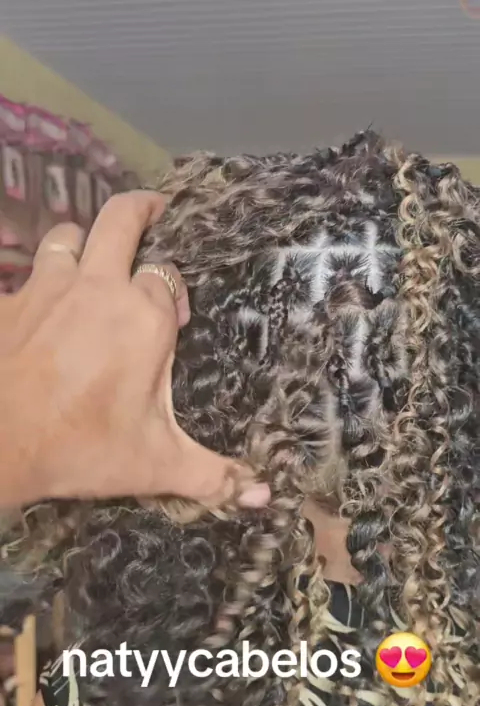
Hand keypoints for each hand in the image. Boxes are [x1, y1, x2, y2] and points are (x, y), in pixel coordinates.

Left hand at [0, 190, 269, 509]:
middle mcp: (98, 288)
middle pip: (120, 221)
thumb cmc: (82, 448)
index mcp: (143, 318)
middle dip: (141, 209)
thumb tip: (263, 496)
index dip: (173, 295)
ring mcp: (47, 288)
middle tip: (154, 208)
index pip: (167, 280)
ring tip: (90, 257)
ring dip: (82, 241)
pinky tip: (39, 303)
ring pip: (67, 236)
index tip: (175, 320)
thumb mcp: (155, 465)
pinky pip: (24, 273)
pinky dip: (37, 279)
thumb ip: (213, 475)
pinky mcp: (8, 302)